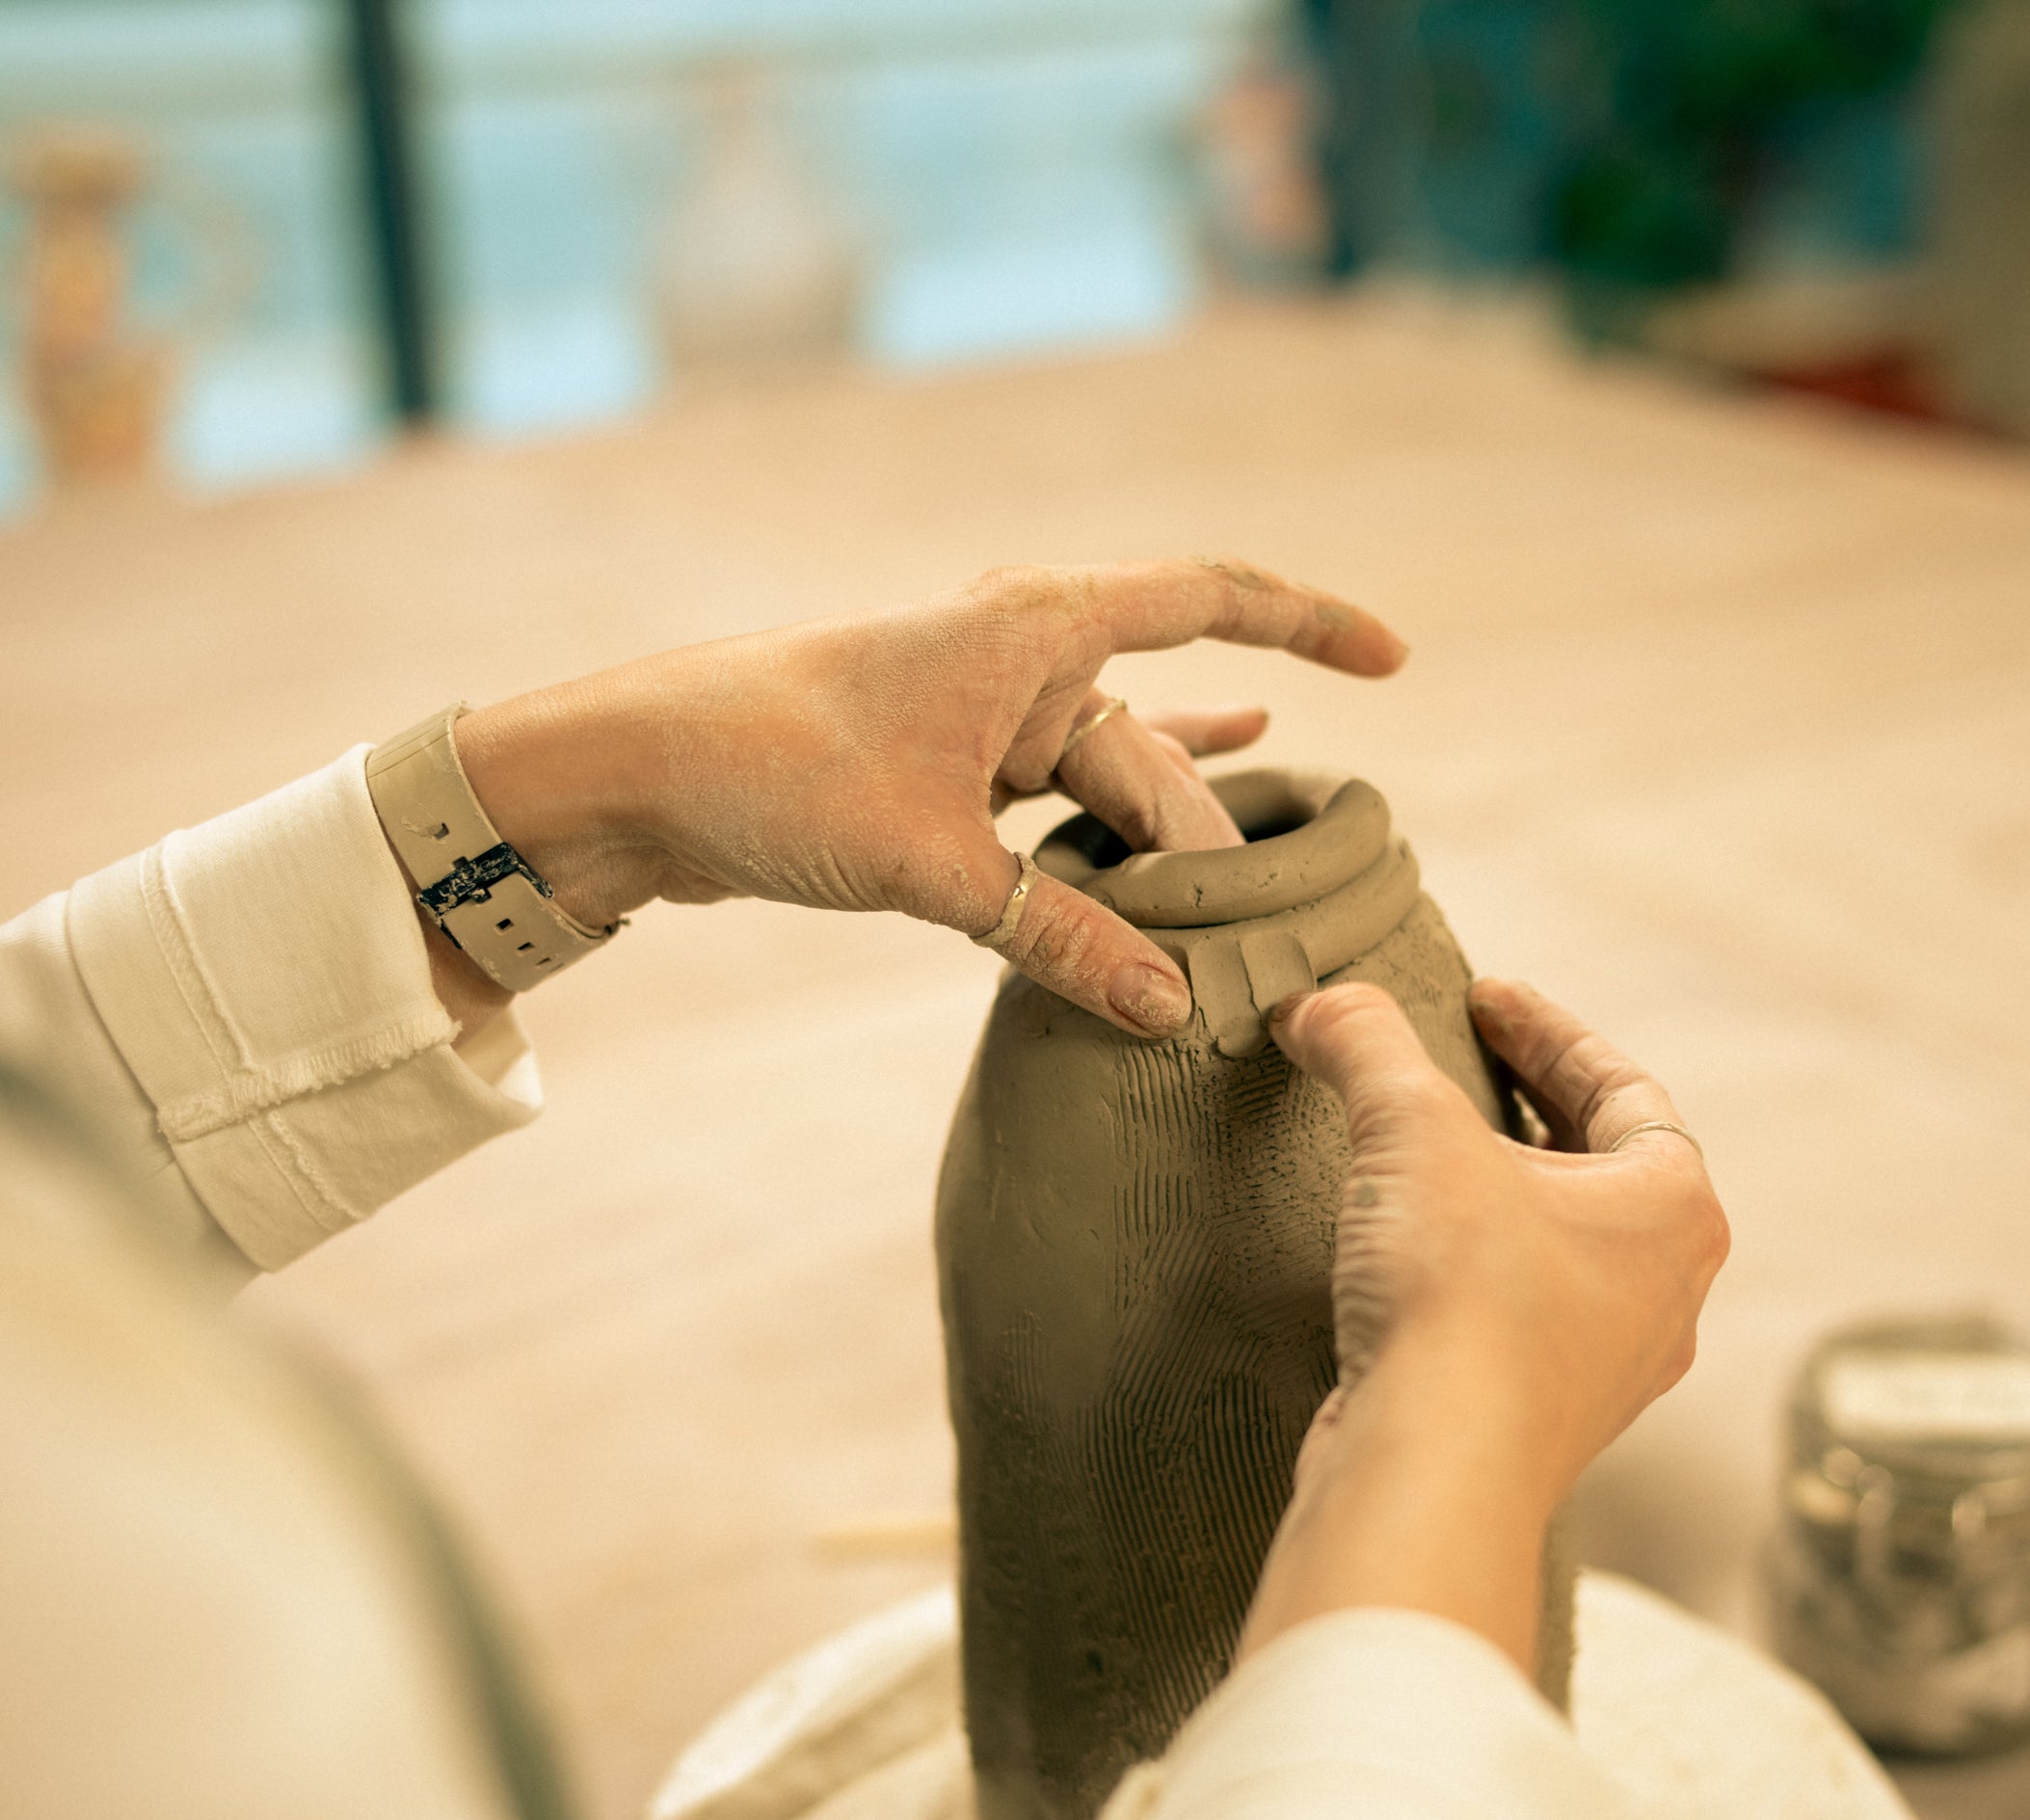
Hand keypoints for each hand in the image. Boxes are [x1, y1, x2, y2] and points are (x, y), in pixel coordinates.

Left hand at [440, 558, 1403, 1034]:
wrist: (632, 774)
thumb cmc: (777, 772)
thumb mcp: (934, 865)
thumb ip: (1061, 936)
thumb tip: (1173, 1013)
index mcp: (1037, 622)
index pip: (1211, 596)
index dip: (1312, 622)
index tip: (1397, 659)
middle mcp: (1023, 648)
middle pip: (1155, 747)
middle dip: (1194, 846)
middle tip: (1222, 952)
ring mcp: (987, 707)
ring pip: (1108, 785)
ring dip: (1151, 853)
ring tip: (1230, 923)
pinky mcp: (951, 765)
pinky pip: (1064, 794)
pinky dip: (1119, 808)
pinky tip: (1201, 782)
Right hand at [1236, 978, 1728, 1672]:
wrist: (1434, 1471)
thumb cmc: (1461, 1297)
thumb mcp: (1410, 1130)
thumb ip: (1368, 1046)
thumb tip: (1316, 1002)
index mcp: (1675, 1209)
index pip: (1623, 1087)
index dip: (1545, 1030)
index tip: (1482, 999)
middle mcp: (1665, 1291)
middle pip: (1599, 1166)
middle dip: (1522, 1107)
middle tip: (1453, 1063)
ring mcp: (1610, 1365)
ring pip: (1561, 1247)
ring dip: (1497, 1193)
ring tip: (1422, 1155)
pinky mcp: (1543, 1417)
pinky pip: (1520, 1314)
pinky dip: (1473, 1266)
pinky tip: (1404, 1255)